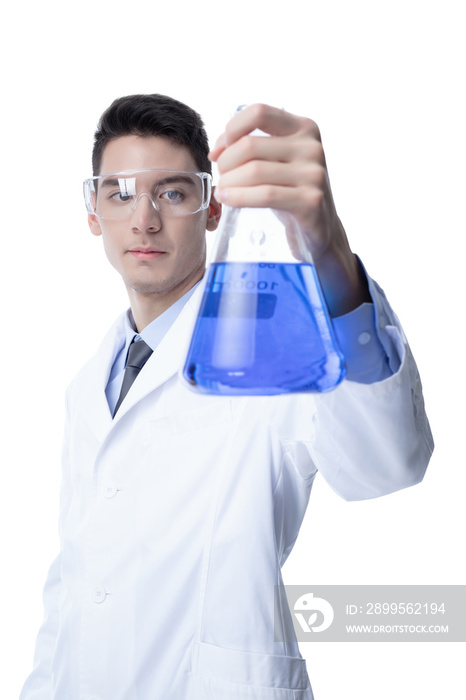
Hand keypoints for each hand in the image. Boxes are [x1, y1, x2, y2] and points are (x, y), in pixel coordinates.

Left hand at [209, 104, 370, 315]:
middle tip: (222, 179)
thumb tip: (218, 149)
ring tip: (223, 192)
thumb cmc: (290, 192)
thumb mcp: (277, 162)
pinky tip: (228, 200)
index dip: (230, 130)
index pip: (259, 112)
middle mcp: (312, 147)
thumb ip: (252, 146)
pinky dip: (240, 197)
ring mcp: (314, 174)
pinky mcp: (311, 201)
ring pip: (254, 171)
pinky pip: (265, 195)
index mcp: (304, 127)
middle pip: (250, 146)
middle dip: (226, 163)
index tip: (219, 152)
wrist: (319, 231)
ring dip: (229, 182)